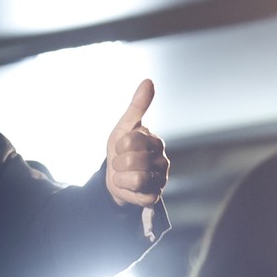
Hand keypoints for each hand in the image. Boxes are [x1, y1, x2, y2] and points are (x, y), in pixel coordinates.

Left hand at [105, 79, 168, 206]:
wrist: (114, 178)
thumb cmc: (120, 151)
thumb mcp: (124, 127)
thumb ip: (137, 106)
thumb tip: (149, 80)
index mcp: (156, 141)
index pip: (131, 139)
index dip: (119, 145)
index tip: (121, 147)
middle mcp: (163, 160)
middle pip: (131, 159)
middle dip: (118, 162)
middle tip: (122, 163)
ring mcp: (161, 180)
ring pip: (135, 176)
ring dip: (120, 176)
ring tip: (124, 174)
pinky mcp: (154, 196)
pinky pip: (137, 193)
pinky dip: (125, 189)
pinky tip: (128, 186)